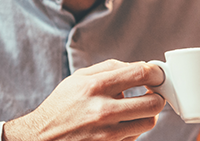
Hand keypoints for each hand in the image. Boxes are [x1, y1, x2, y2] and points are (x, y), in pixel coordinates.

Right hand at [3, 59, 166, 140]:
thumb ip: (110, 67)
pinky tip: (123, 123)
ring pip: (149, 122)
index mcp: (95, 87)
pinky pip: (136, 137)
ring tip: (137, 109)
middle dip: (157, 95)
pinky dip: (134, 129)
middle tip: (152, 93)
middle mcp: (103, 111)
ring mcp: (107, 134)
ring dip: (148, 114)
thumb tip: (140, 66)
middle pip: (154, 103)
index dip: (156, 73)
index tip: (156, 75)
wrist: (42, 138)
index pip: (141, 74)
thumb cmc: (62, 105)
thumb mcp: (79, 78)